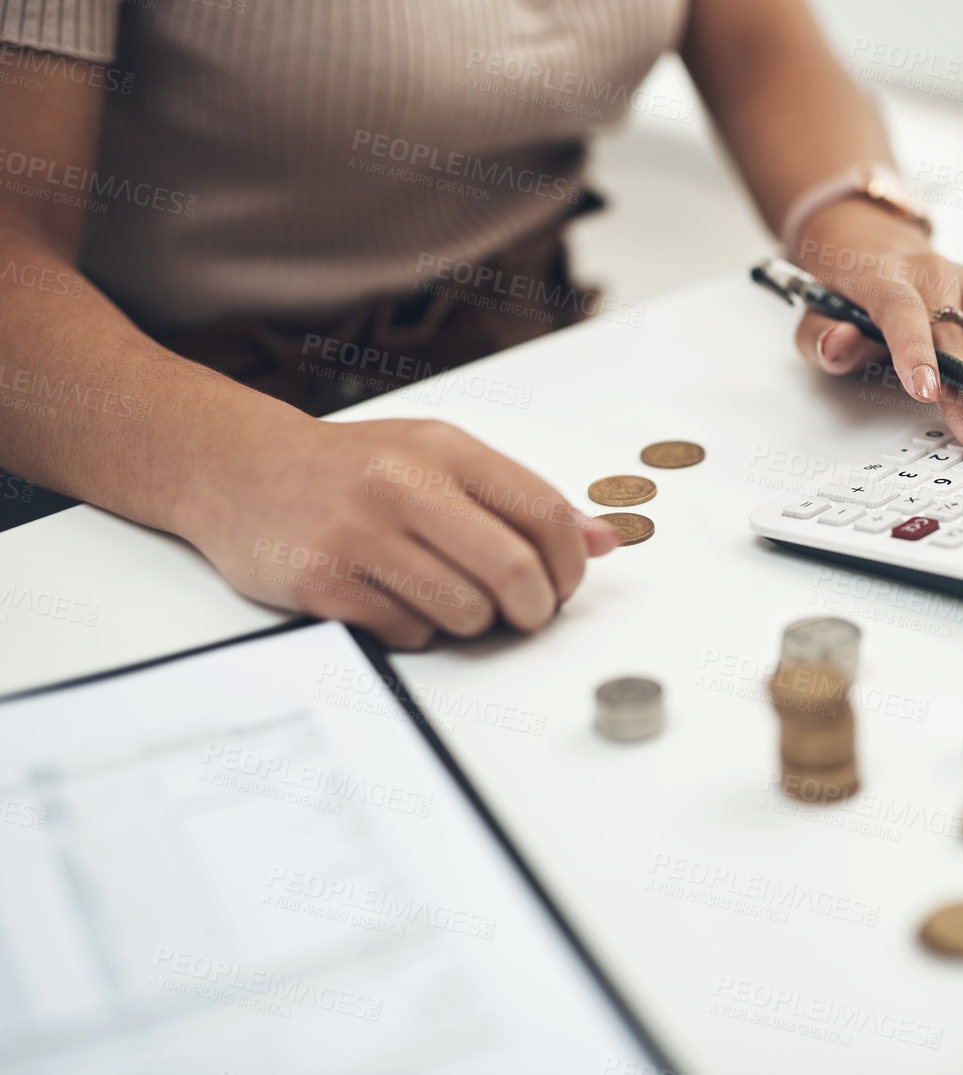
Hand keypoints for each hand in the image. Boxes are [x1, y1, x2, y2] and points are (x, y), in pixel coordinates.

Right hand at [181, 413, 617, 647]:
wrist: (238, 469)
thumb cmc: (353, 468)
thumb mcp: (439, 459)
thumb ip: (520, 500)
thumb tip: (605, 541)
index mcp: (444, 449)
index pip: (544, 513)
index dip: (570, 565)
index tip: (564, 584)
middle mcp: (403, 485)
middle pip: (514, 571)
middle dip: (535, 608)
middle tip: (526, 614)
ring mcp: (358, 534)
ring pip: (466, 612)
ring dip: (474, 623)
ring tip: (453, 601)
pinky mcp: (321, 583)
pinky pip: (409, 633)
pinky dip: (418, 630)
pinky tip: (396, 602)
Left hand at [789, 199, 962, 448]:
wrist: (866, 243)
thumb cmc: (844, 290)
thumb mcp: (812, 312)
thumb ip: (821, 335)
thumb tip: (839, 345)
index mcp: (883, 278)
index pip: (901, 312)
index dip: (914, 350)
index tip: (926, 389)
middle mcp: (930, 274)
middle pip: (953, 330)